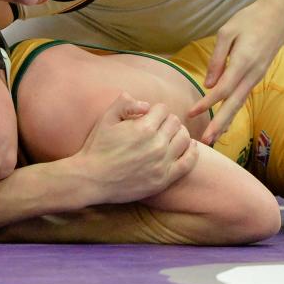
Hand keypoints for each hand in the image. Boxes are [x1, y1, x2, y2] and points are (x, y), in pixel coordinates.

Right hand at [77, 93, 197, 203]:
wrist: (91, 179)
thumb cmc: (97, 148)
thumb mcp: (106, 119)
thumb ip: (125, 104)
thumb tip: (145, 104)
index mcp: (143, 128)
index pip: (162, 110)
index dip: (156, 110)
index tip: (150, 116)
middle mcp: (156, 145)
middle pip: (175, 122)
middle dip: (166, 120)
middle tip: (158, 125)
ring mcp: (161, 163)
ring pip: (184, 138)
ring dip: (179, 133)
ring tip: (171, 135)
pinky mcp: (164, 179)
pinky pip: (188, 162)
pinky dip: (192, 151)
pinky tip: (190, 146)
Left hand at [189, 0, 283, 144]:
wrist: (278, 15)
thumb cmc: (249, 19)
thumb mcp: (227, 32)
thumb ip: (217, 59)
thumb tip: (208, 84)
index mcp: (243, 62)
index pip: (222, 90)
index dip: (206, 103)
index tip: (191, 113)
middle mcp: (252, 73)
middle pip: (233, 104)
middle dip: (219, 124)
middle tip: (206, 141)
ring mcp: (257, 76)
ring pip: (240, 104)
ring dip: (227, 122)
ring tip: (214, 138)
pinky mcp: (257, 75)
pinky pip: (243, 97)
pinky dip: (233, 111)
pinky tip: (225, 121)